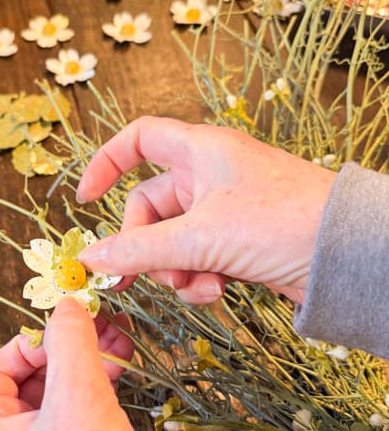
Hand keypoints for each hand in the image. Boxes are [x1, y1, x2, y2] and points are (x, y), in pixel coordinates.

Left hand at [0, 298, 182, 430]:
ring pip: (58, 405)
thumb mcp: (77, 402)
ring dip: (87, 372)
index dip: (27, 343)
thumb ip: (70, 343)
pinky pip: (78, 430)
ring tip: (123, 349)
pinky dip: (98, 402)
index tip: (65, 329)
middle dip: (67, 352)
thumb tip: (67, 304)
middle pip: (29, 385)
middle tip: (105, 329)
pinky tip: (124, 385)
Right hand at [76, 117, 336, 304]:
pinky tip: (218, 291)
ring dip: (175, 269)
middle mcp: (208, 175)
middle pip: (148, 207)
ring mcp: (223, 210)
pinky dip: (199, 277)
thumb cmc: (279, 222)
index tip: (85, 200)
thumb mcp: (200, 237)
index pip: (138, 139)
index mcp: (199, 151)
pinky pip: (197, 257)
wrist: (346, 255)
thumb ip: (139, 250)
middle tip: (141, 278)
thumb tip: (90, 258)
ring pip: (172, 240)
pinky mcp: (238, 241)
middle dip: (146, 246)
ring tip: (199, 285)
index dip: (106, 164)